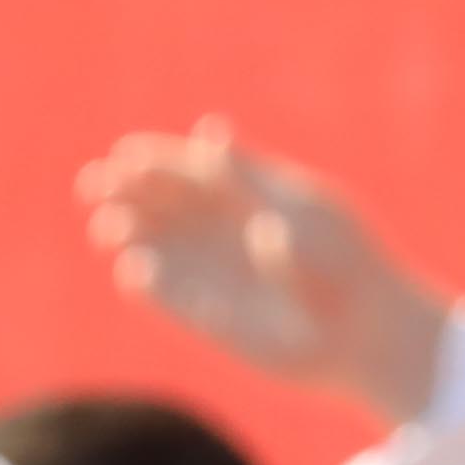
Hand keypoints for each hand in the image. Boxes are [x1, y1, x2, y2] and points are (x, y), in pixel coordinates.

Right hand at [79, 127, 455, 424]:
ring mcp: (218, 276)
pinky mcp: (216, 321)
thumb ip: (249, 177)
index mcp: (250, 195)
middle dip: (127, 194)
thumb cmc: (346, 264)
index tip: (122, 155)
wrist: (371, 334)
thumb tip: (208, 130)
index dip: (153, 160)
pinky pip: (171, 299)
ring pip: (159, 250)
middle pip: (164, 207)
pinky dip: (150, 285)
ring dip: (129, 235)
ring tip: (108, 228)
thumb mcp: (298, 210)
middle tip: (94, 186)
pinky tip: (132, 270)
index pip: (190, 170)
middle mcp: (227, 233)